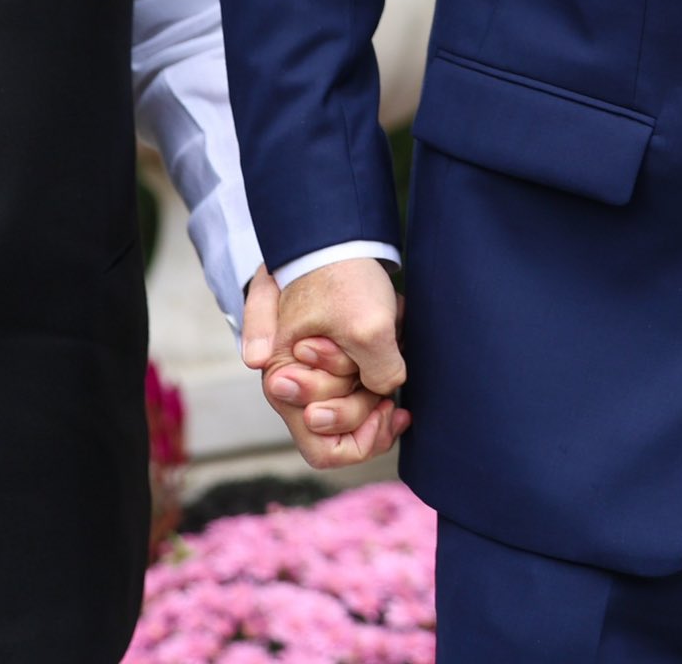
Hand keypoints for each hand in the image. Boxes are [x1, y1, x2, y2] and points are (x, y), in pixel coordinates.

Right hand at [240, 260, 409, 468]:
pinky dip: (381, 374)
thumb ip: (378, 373)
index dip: (358, 437)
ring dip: (378, 383)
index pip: (321, 447)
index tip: (385, 407)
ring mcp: (312, 372)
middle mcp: (293, 383)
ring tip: (392, 341)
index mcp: (283, 379)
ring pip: (354, 408)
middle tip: (388, 369)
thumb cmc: (340, 275)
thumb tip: (386, 395)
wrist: (333, 235)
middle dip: (369, 404)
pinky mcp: (332, 357)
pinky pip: (361, 386)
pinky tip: (398, 349)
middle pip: (339, 430)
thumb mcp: (366, 326)